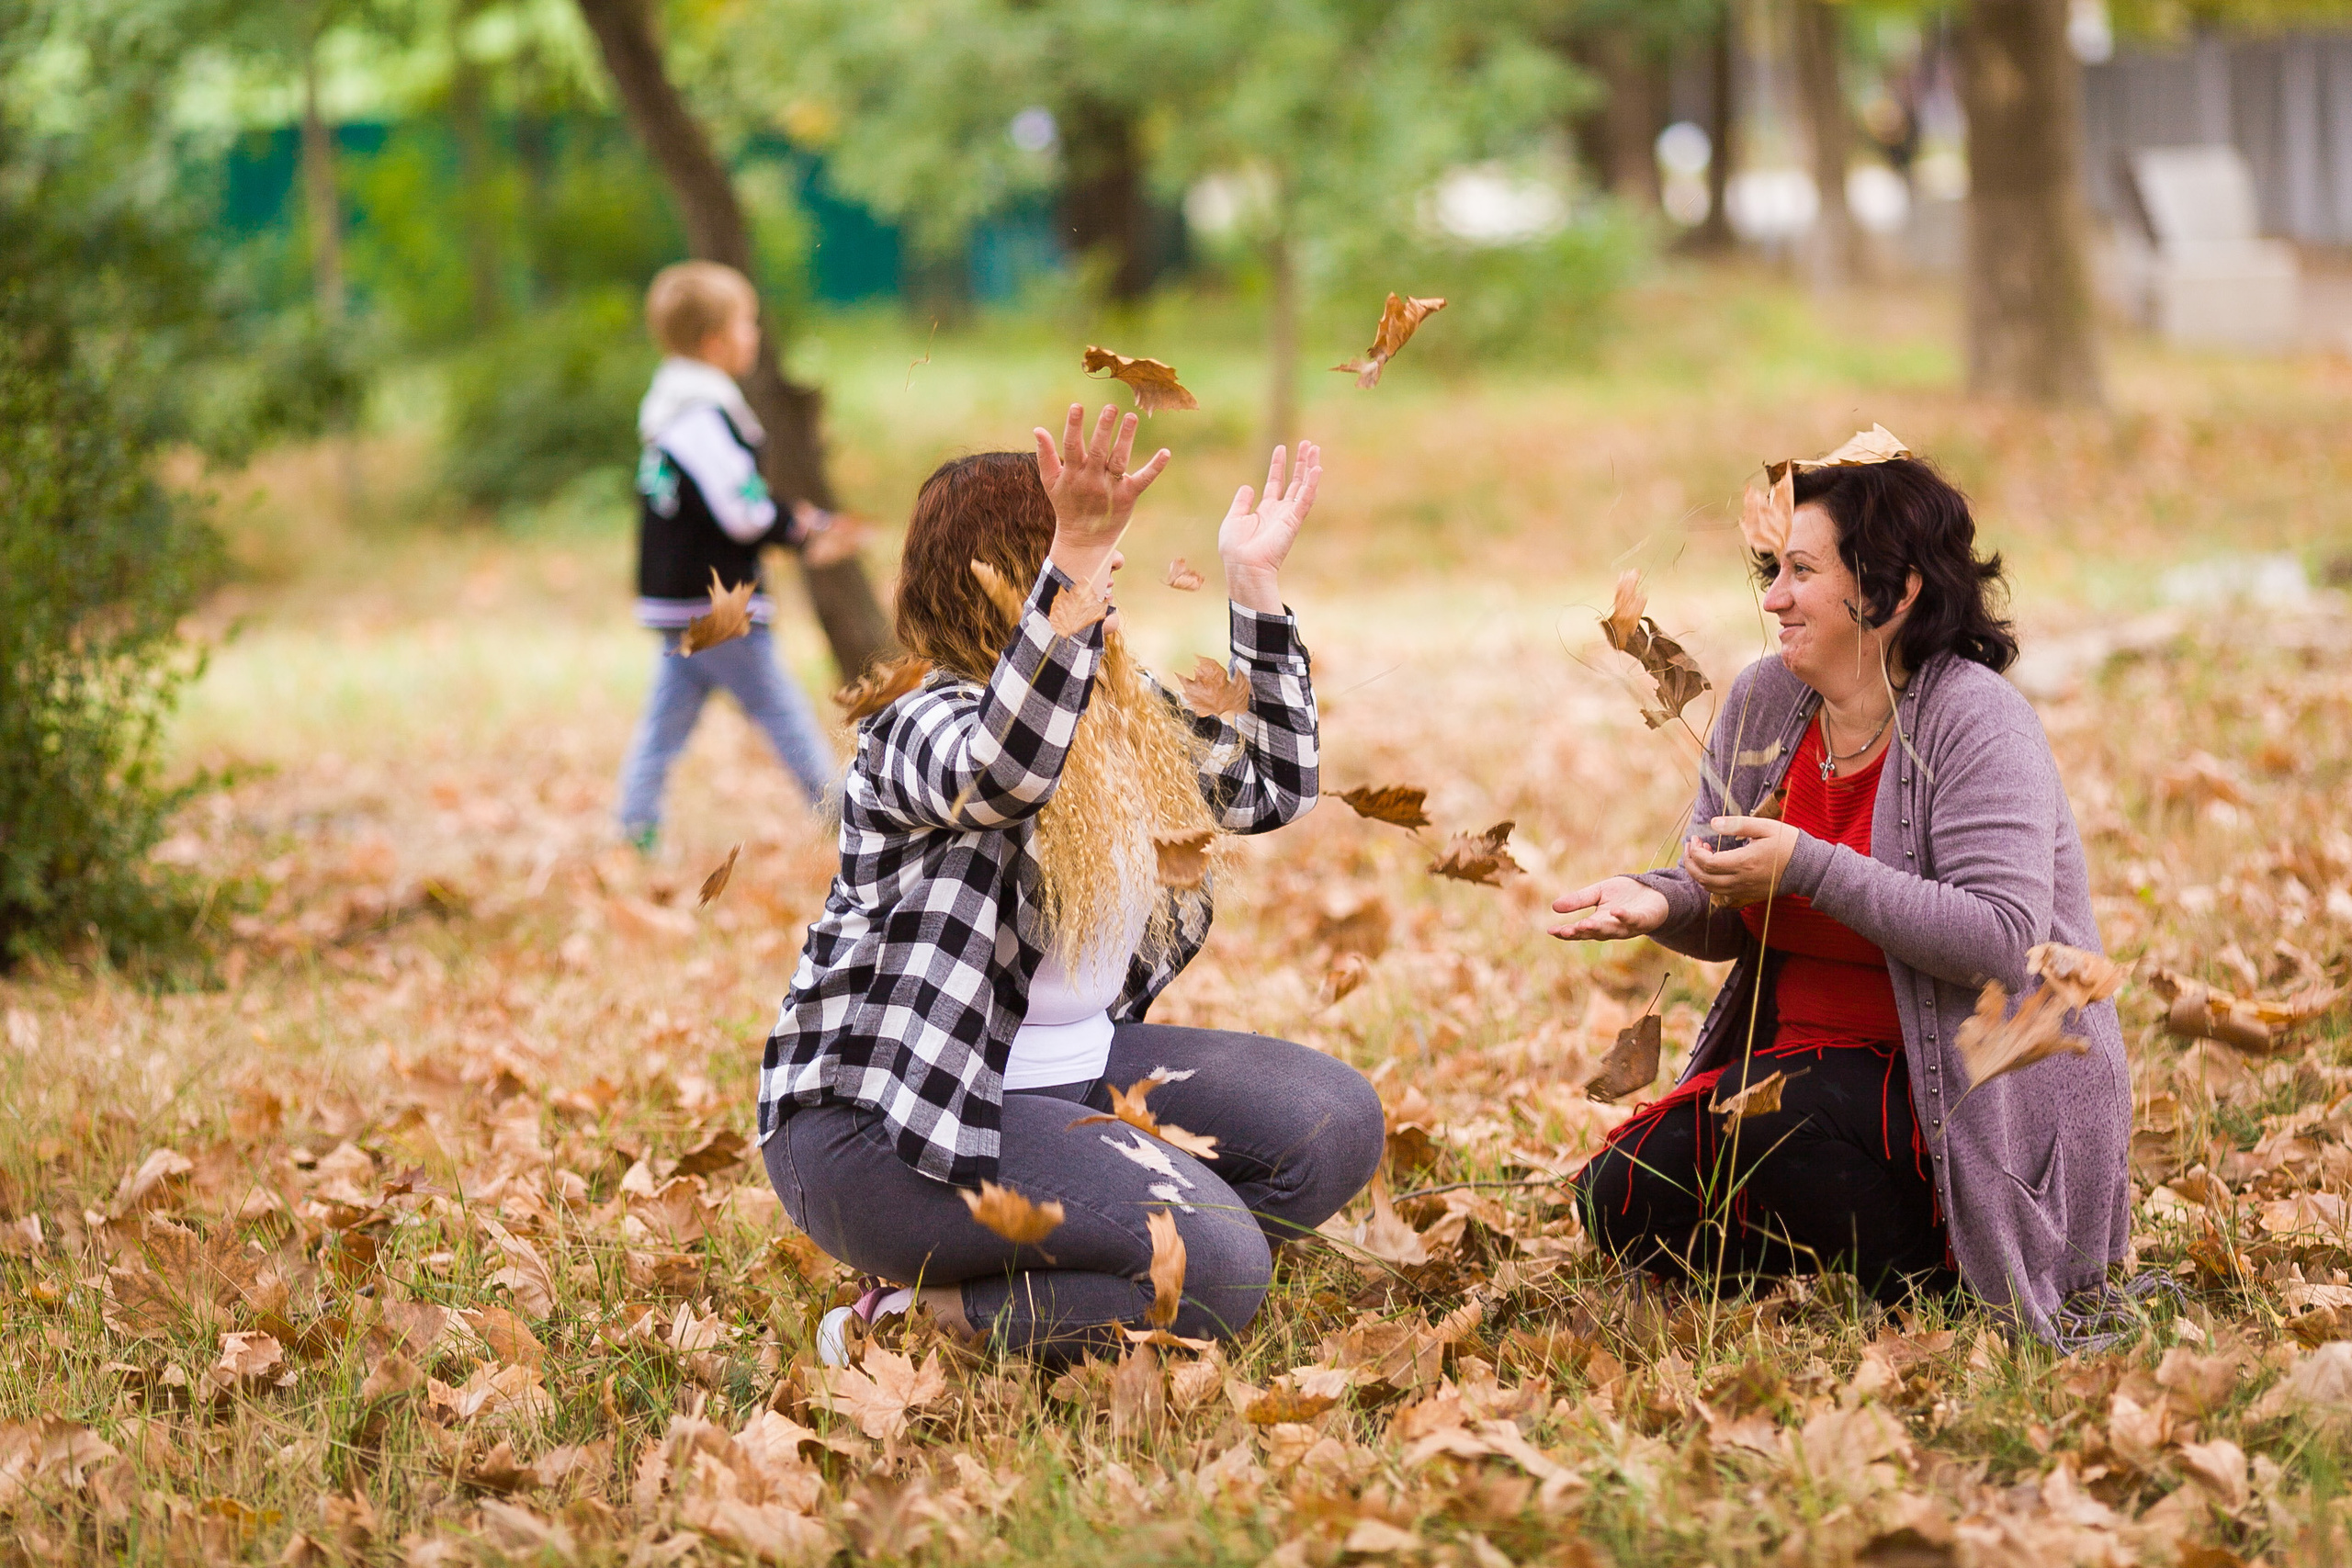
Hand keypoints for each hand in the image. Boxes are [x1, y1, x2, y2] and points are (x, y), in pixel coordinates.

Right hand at [1034, 403, 1168, 586]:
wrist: (1083, 540)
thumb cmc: (1067, 505)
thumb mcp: (1051, 482)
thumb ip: (1045, 455)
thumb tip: (1037, 429)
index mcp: (1072, 473)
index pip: (1072, 446)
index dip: (1074, 426)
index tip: (1077, 406)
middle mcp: (1091, 480)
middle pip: (1098, 450)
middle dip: (1104, 428)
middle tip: (1111, 407)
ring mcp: (1110, 488)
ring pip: (1118, 461)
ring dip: (1125, 438)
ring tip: (1131, 417)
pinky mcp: (1128, 497)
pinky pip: (1143, 480)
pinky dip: (1155, 467)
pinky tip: (1165, 452)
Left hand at [1218, 440, 1318, 612]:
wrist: (1243, 565)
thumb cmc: (1235, 548)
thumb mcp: (1233, 518)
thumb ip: (1241, 502)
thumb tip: (1248, 486)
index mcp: (1265, 510)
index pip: (1275, 482)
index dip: (1278, 465)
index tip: (1281, 448)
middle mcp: (1279, 511)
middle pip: (1294, 482)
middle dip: (1301, 463)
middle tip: (1308, 445)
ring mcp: (1288, 516)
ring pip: (1303, 487)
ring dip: (1309, 468)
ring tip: (1314, 450)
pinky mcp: (1293, 521)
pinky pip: (1305, 500)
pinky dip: (1312, 484)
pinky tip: (1317, 469)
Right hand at [1549, 876, 1670, 940]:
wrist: (1654, 891)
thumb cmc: (1625, 894)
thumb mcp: (1598, 893)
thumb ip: (1579, 900)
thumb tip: (1553, 907)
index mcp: (1598, 923)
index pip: (1579, 930)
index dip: (1565, 932)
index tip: (1551, 931)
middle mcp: (1612, 929)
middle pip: (1594, 933)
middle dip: (1580, 932)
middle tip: (1566, 930)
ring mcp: (1628, 926)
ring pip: (1612, 930)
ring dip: (1599, 928)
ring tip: (1585, 923)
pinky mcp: (1644, 919)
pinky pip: (1633, 919)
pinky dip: (1625, 917)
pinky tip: (1615, 911)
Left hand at [1684, 817, 1800, 909]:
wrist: (1808, 868)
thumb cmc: (1788, 843)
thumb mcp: (1764, 827)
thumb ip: (1737, 825)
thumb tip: (1712, 823)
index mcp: (1744, 862)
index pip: (1706, 863)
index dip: (1695, 852)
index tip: (1695, 838)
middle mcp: (1741, 880)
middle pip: (1703, 878)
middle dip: (1690, 862)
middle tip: (1691, 846)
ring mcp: (1744, 889)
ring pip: (1710, 888)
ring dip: (1699, 872)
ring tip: (1702, 854)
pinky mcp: (1748, 894)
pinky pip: (1721, 893)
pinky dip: (1710, 881)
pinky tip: (1715, 866)